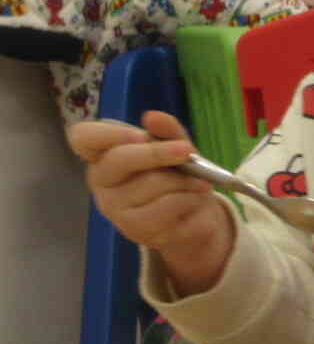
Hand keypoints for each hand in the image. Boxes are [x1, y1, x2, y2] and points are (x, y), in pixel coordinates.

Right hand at [66, 109, 233, 294]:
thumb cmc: (176, 177)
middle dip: (157, 152)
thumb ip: (167, 132)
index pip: (83, 137)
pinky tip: (193, 201)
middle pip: (119, 159)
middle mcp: (101, 180)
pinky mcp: (133, 227)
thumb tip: (152, 117)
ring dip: (185, 180)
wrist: (192, 219)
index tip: (141, 134)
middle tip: (187, 150)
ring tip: (199, 183)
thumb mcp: (176, 148)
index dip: (109, 133)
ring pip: (151, 183)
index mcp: (104, 154)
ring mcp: (113, 206)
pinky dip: (189, 199)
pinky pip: (166, 205)